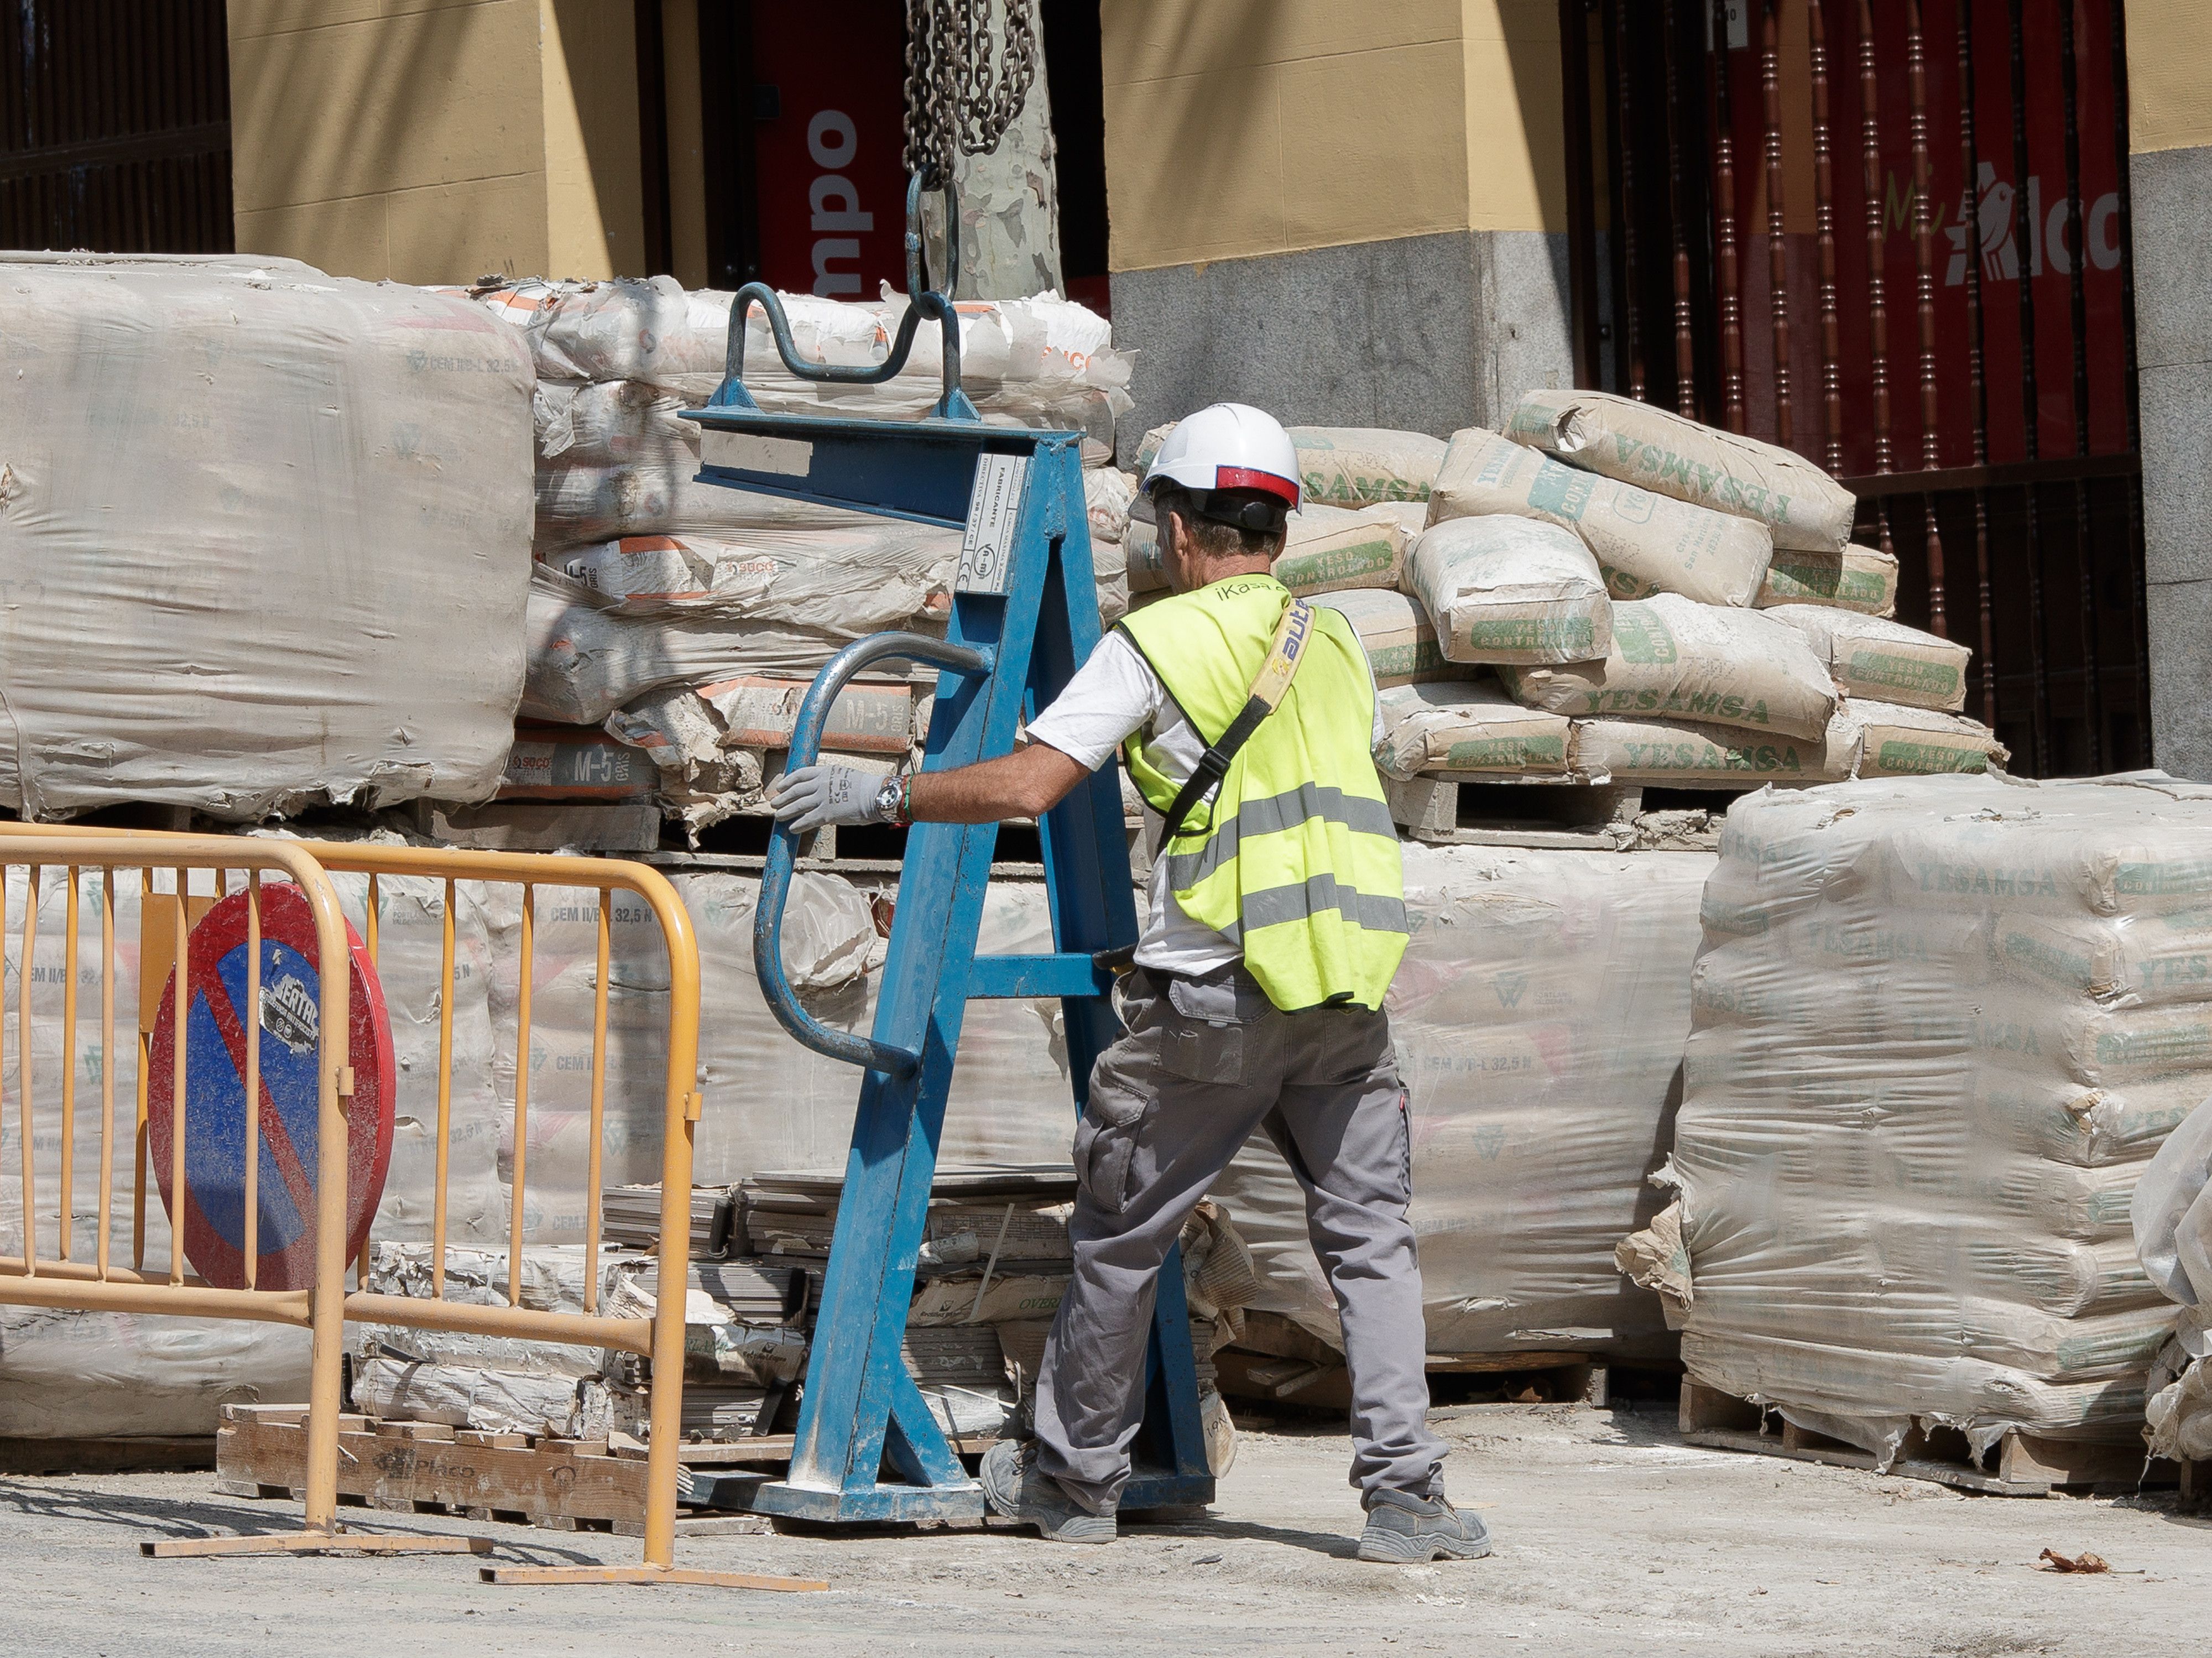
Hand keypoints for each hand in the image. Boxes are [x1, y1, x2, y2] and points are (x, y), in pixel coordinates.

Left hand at [769, 764, 890, 832]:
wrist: (875, 795)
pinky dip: (797, 825)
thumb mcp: (846, 776)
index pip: (801, 774)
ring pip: (798, 805)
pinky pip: (807, 820)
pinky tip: (792, 829)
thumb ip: (833, 782)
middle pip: (795, 790)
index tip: (781, 786)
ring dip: (786, 811)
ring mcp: (822, 799)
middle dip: (783, 797)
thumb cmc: (866, 787)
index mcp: (826, 772)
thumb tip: (827, 791)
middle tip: (774, 802)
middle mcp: (821, 784)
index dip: (788, 781)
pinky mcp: (826, 814)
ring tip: (778, 816)